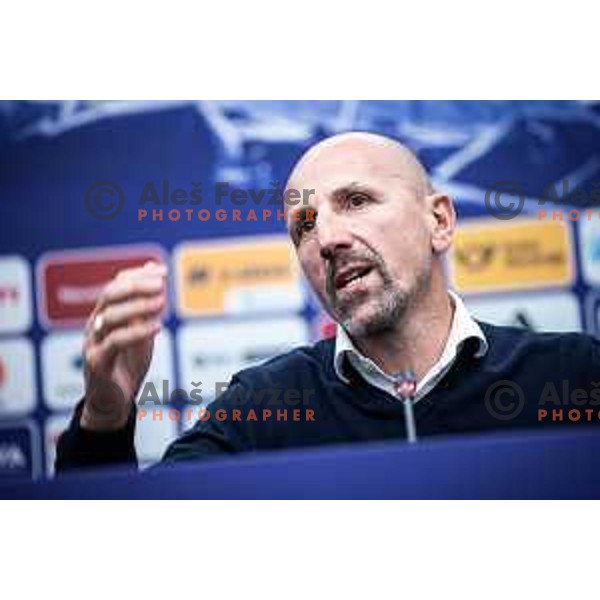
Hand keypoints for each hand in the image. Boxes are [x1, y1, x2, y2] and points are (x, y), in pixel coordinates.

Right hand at [80, 261, 166, 430]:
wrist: (114, 401)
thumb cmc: (127, 363)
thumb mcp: (141, 330)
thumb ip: (146, 303)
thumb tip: (154, 270)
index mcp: (104, 313)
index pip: (117, 284)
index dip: (139, 275)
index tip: (163, 271)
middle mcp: (95, 324)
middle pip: (110, 295)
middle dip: (136, 286)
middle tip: (161, 285)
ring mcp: (93, 343)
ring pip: (111, 316)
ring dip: (138, 307)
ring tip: (162, 303)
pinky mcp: (96, 362)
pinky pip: (115, 342)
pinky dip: (137, 332)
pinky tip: (157, 327)